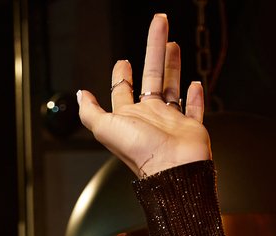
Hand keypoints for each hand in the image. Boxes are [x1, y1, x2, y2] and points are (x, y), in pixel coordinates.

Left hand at [77, 13, 209, 177]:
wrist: (173, 170)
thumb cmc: (141, 152)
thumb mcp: (105, 128)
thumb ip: (90, 112)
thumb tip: (79, 95)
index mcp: (129, 117)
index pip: (123, 90)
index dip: (121, 75)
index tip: (123, 62)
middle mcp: (150, 118)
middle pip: (152, 77)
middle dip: (154, 50)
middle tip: (159, 26)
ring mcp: (171, 122)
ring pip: (172, 87)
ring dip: (173, 66)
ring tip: (173, 44)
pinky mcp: (191, 127)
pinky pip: (194, 109)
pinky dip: (195, 96)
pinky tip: (195, 83)